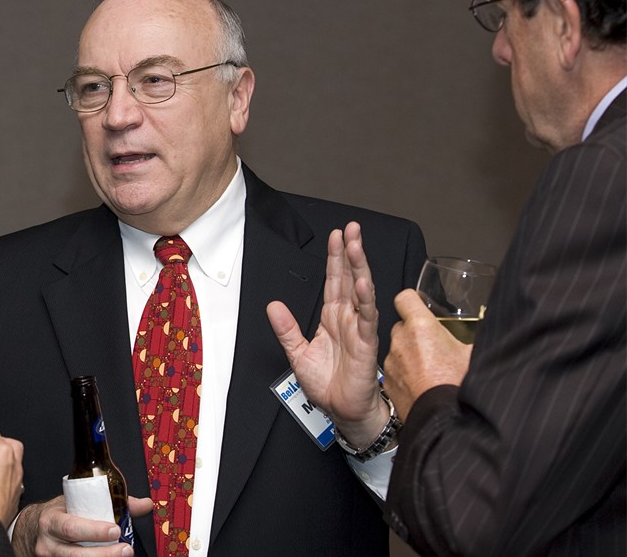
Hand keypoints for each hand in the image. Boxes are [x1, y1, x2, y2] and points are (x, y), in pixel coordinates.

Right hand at [12, 495, 151, 556]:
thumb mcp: (76, 502)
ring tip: (121, 556)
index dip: (93, 531)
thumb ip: (110, 503)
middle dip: (104, 554)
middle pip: (75, 555)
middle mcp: (48, 544)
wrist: (31, 530)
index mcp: (52, 521)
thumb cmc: (58, 514)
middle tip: (126, 550)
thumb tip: (144, 504)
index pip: (72, 528)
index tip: (115, 529)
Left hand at [266, 222, 386, 445]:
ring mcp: (358, 329)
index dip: (335, 258)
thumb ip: (286, 329)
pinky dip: (365, 300)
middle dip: (351, 253)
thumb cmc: (327, 385)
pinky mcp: (366, 344)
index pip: (334, 281)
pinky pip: (366, 319)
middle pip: (349, 279)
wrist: (342, 411)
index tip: (336, 236)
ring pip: (361, 292)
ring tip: (357, 246)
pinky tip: (363, 283)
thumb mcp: (297, 353)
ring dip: (360, 268)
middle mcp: (347, 319)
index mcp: (332, 318)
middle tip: (352, 229)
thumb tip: (273, 306)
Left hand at [385, 289, 472, 420]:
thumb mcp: (474, 355)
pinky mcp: (387, 381)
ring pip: (398, 349)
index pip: (405, 298)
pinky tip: (422, 384)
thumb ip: (472, 338)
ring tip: (431, 369)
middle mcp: (401, 340)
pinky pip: (395, 370)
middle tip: (434, 345)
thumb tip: (490, 333)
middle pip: (402, 325)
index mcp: (421, 326)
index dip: (413, 301)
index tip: (421, 307)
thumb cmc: (459, 385)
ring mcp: (391, 361)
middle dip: (415, 333)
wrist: (443, 420)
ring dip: (409, 354)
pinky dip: (404, 374)